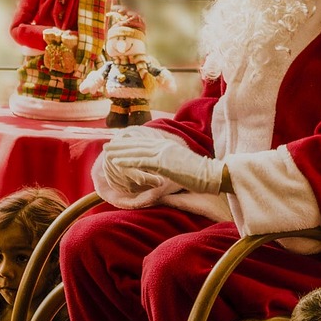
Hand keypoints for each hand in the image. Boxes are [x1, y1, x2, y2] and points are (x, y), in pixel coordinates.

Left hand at [104, 129, 224, 193]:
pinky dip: (127, 160)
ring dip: (120, 151)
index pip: (146, 143)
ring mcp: (165, 153)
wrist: (213, 176)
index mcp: (170, 146)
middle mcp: (166, 146)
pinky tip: (116, 162)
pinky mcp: (164, 162)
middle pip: (138, 144)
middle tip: (107, 145)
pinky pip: (141, 161)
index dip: (131, 143)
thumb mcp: (183, 169)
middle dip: (121, 144)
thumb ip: (170, 169)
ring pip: (137, 151)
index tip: (119, 143)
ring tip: (107, 152)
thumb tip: (160, 177)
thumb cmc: (201, 177)